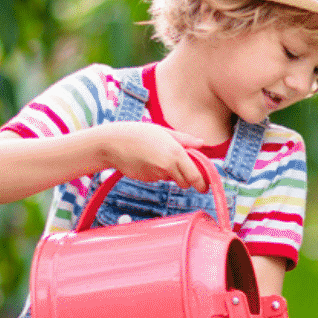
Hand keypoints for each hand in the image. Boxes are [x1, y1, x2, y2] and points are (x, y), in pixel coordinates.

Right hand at [96, 121, 212, 191]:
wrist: (112, 143)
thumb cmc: (138, 133)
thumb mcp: (163, 131)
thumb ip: (184, 139)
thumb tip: (202, 143)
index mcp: (176, 152)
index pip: (195, 175)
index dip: (202, 182)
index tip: (204, 186)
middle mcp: (168, 166)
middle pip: (186, 182)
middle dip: (187, 179)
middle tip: (183, 169)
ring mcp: (157, 174)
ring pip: (172, 179)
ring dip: (171, 173)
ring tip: (158, 157)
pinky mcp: (148, 179)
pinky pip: (159, 178)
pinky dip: (158, 172)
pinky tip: (148, 161)